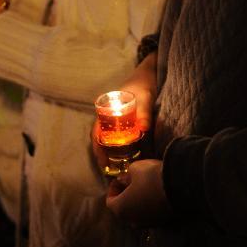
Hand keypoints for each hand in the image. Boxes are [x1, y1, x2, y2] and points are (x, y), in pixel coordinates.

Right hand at [91, 50, 157, 170]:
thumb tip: (144, 129)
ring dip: (112, 154)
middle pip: (102, 140)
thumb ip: (144, 112)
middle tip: (110, 171)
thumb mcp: (145, 97)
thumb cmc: (143, 84)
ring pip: (111, 140)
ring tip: (117, 169)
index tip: (101, 162)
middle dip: (104, 156)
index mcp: (107, 110)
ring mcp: (119, 121)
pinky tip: (129, 158)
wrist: (150, 75)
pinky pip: (122, 139)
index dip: (97, 148)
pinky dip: (122, 149)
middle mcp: (110, 117)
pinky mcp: (128, 123)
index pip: (96, 132)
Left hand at [106, 159, 171, 226]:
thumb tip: (124, 179)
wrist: (180, 187)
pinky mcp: (162, 222)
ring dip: (138, 201)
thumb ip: (126, 175)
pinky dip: (150, 205)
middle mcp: (133, 221)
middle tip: (130, 181)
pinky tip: (156, 192)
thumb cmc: (151, 177)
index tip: (120, 178)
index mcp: (121, 209)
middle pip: (124, 209)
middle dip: (125, 195)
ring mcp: (148, 224)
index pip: (110, 201)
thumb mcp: (135, 169)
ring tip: (144, 186)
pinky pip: (151, 214)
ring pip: (138, 213)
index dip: (113, 188)